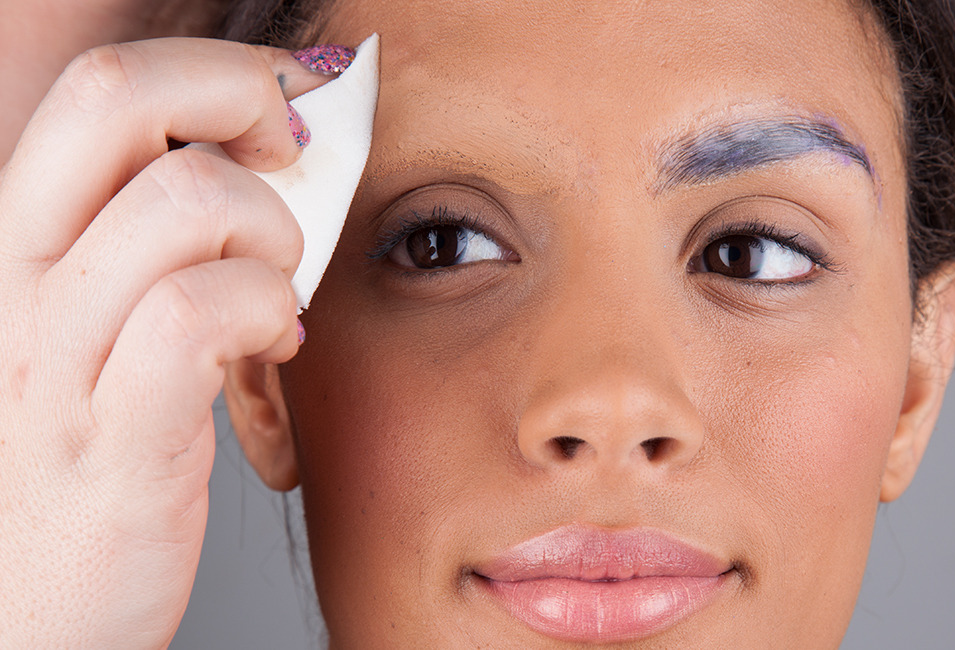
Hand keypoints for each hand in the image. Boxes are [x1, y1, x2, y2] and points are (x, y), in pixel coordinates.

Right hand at [0, 38, 328, 647]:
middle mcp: (23, 279)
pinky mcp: (113, 440)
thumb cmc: (98, 446)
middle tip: (286, 164)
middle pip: (116, 97)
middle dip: (238, 99)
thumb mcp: (115, 319)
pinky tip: (270, 345)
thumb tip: (264, 163)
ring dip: (270, 234)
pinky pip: (195, 317)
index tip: (278, 119)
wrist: (33, 607)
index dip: (212, 73)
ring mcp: (57, 358)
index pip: (102, 86)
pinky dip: (263, 310)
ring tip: (274, 290)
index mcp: (28, 239)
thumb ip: (169, 238)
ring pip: (182, 204)